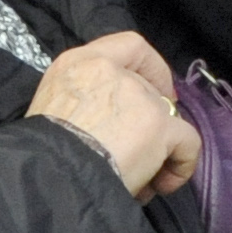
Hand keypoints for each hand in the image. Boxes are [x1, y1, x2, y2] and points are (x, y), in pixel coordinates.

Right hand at [26, 32, 199, 200]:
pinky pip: (188, 143)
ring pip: (168, 121)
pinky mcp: (160, 125)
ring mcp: (140, 96)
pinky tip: (160, 186)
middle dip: (149, 126)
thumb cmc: (42, 155)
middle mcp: (112, 71)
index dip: (151, 68)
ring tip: (140, 181)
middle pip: (151, 93)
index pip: (130, 46)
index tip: (156, 91)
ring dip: (159, 151)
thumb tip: (107, 125)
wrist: (49, 179)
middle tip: (134, 158)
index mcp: (78, 64)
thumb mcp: (51, 109)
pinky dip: (180, 166)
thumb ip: (82, 101)